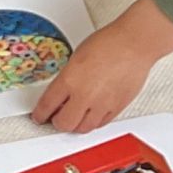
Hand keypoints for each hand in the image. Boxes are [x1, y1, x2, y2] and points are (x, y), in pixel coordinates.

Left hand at [32, 0, 172, 132]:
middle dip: (57, 122)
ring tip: (74, 118)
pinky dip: (93, 122)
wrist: (134, 44)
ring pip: (83, 128)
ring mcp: (102, 104)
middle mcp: (85, 95)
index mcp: (70, 79)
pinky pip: (100, 124)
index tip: (39, 116)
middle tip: (56, 118)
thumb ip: (68, 77)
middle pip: (63, 123)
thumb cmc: (110, 43)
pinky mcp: (116, 108)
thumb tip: (61, 92)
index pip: (47, 106)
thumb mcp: (76, 56)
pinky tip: (91, 116)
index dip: (40, 114)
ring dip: (76, 125)